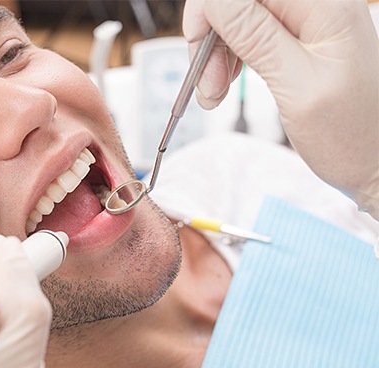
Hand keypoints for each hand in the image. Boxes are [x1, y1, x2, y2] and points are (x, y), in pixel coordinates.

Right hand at [183, 0, 378, 218]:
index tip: (198, 47)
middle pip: (240, 3)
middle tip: (208, 84)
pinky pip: (249, 36)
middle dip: (213, 38)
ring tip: (215, 94)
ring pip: (238, 19)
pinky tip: (224, 86)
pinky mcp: (297, 41)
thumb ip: (257, 38)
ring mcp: (307, 23)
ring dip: (217, 55)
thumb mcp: (297, 87)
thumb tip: (215, 2)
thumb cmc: (351, 134)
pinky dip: (229, 61)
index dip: (211, 10)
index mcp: (325, 7)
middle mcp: (317, 6)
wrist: (375, 161)